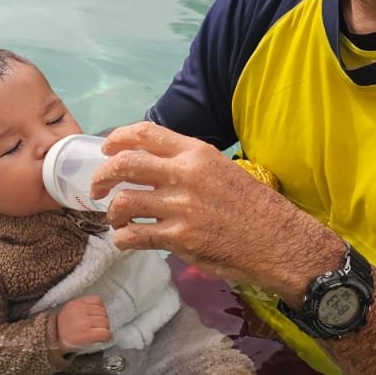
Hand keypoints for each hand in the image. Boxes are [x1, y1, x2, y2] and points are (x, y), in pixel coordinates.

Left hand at [57, 296, 111, 350]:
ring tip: (96, 319)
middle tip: (99, 328)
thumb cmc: (69, 340)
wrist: (53, 329)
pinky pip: (97, 299)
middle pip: (105, 321)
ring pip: (103, 310)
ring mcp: (80, 309)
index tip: (105, 337)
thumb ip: (96, 340)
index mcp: (82, 335)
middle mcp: (82, 321)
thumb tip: (108, 333)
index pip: (105, 334)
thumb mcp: (82, 346)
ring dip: (103, 316)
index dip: (107, 336)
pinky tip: (94, 310)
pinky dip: (99, 305)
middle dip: (105, 326)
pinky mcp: (78, 301)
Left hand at [91, 121, 336, 296]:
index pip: (145, 134)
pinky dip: (122, 239)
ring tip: (116, 219)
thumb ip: (190, 166)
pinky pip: (134, 236)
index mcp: (196, 153)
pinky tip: (126, 240)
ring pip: (123, 202)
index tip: (106, 149)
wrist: (279, 240)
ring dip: (111, 212)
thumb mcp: (223, 170)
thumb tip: (157, 169)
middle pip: (124, 164)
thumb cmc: (255, 207)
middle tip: (96, 188)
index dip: (117, 139)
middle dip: (101, 175)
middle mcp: (185, 175)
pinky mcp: (180, 239)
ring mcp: (181, 207)